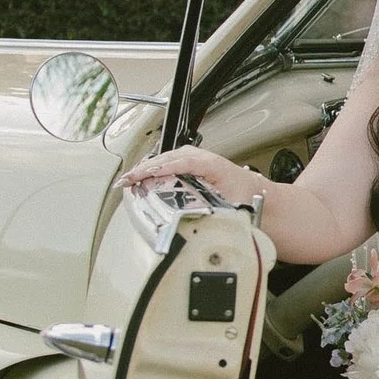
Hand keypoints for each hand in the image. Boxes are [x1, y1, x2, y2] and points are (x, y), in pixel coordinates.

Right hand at [123, 144, 253, 204]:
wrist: (251, 187)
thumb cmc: (242, 193)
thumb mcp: (232, 203)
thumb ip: (217, 209)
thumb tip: (199, 221)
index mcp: (211, 164)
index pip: (181, 163)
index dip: (160, 168)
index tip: (143, 175)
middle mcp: (200, 157)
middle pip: (167, 158)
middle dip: (145, 169)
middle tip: (127, 180)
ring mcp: (193, 156)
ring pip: (164, 158)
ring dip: (145, 168)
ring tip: (127, 180)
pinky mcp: (188, 161)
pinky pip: (166, 162)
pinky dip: (151, 168)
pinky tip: (139, 176)